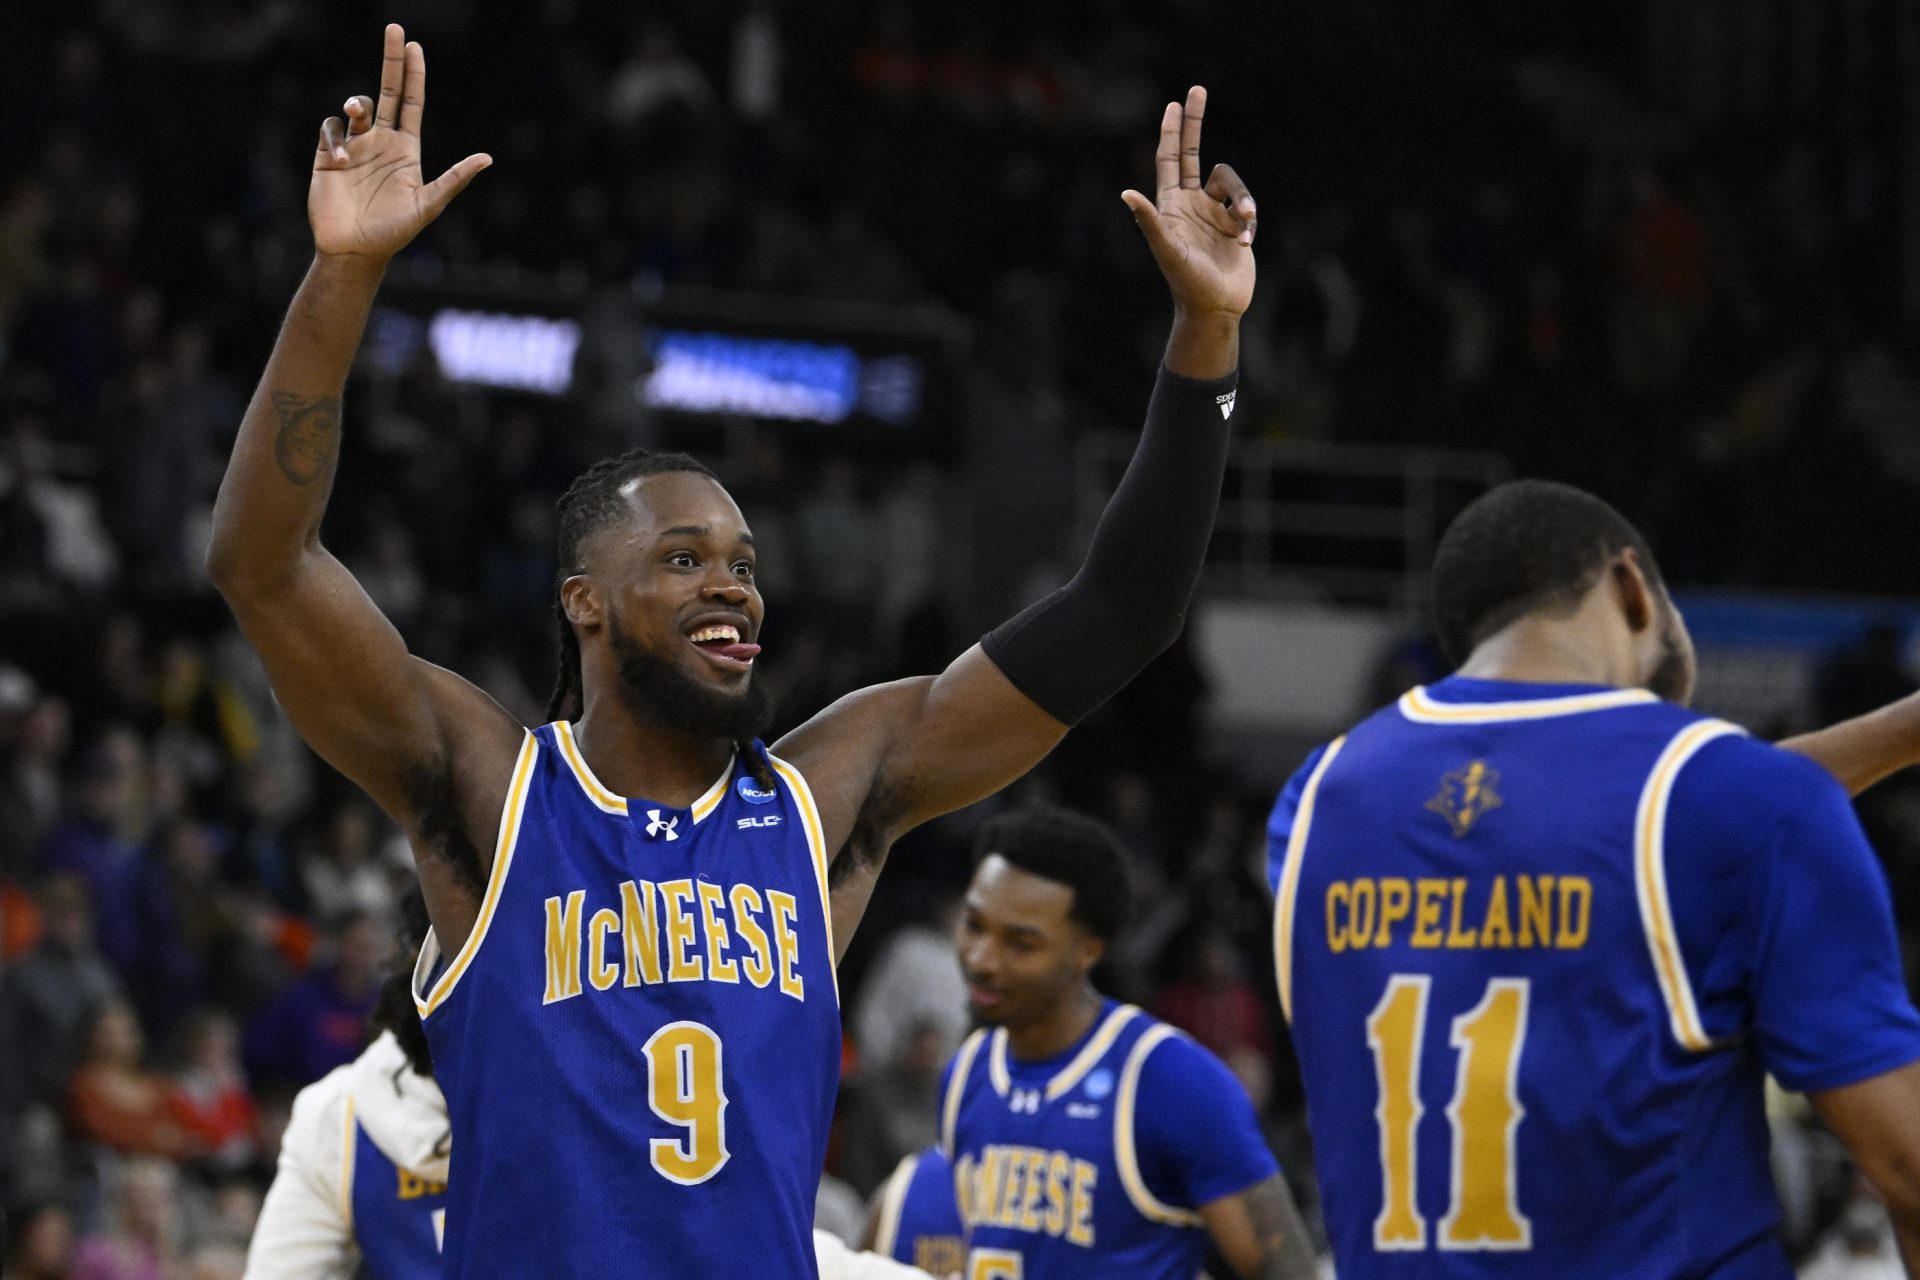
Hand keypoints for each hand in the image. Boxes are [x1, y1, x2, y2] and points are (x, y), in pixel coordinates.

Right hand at [309, 24, 490, 261]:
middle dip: (391, 60)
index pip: (412, 102)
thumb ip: (455, 180)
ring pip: (355, 107)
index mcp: (406, 148)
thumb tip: (487, 158)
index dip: (413, 74)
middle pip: (387, 90)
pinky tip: (339, 158)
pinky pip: (329, 130)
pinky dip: (334, 136)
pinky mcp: (327, 155)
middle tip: (395, 29)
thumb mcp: (428, 205)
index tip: (414, 46)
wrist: (356, 251)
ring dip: (356, 103)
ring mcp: (354, 146)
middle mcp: (381, 141)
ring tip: (356, 111)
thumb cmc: (395, 232)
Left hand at [1122, 86, 1256, 317]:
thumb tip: (1126, 193)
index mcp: (1171, 205)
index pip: (1170, 159)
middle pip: (1195, 152)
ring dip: (1241, 200)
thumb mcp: (1166, 250)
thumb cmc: (1185, 282)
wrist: (1214, 307)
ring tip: (1242, 228)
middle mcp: (1192, 203)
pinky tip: (1244, 244)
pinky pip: (1247, 207)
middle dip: (1195, 121)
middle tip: (1196, 89)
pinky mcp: (1235, 224)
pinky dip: (1249, 221)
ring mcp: (1214, 212)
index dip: (1171, 131)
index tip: (1173, 104)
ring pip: (1232, 182)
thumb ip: (1149, 220)